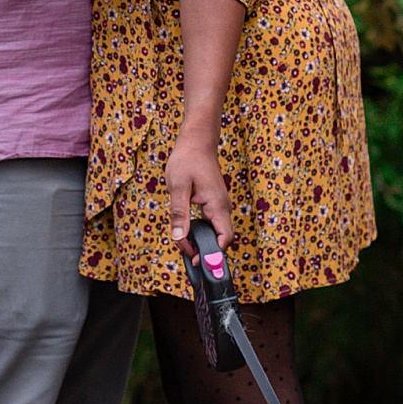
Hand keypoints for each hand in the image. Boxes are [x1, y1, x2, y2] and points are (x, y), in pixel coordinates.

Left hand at [168, 132, 231, 250]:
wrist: (196, 142)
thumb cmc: (187, 160)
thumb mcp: (178, 186)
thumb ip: (179, 213)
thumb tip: (178, 237)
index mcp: (217, 205)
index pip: (224, 239)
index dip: (213, 254)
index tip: (197, 261)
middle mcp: (222, 208)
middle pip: (219, 239)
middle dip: (203, 249)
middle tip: (183, 251)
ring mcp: (219, 206)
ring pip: (214, 232)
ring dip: (200, 240)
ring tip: (182, 242)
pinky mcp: (213, 203)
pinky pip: (210, 224)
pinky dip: (200, 231)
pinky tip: (186, 231)